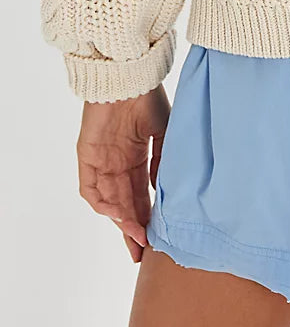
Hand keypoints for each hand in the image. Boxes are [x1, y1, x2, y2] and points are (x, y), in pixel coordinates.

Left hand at [77, 85, 169, 262]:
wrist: (129, 75)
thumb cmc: (148, 97)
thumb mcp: (166, 132)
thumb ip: (164, 162)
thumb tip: (164, 192)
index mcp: (137, 158)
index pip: (140, 196)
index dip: (148, 217)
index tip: (158, 238)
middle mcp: (118, 163)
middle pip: (124, 204)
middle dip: (133, 228)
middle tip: (142, 251)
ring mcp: (101, 161)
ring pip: (109, 200)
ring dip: (121, 219)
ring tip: (136, 234)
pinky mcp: (87, 155)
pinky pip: (90, 187)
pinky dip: (101, 202)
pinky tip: (116, 214)